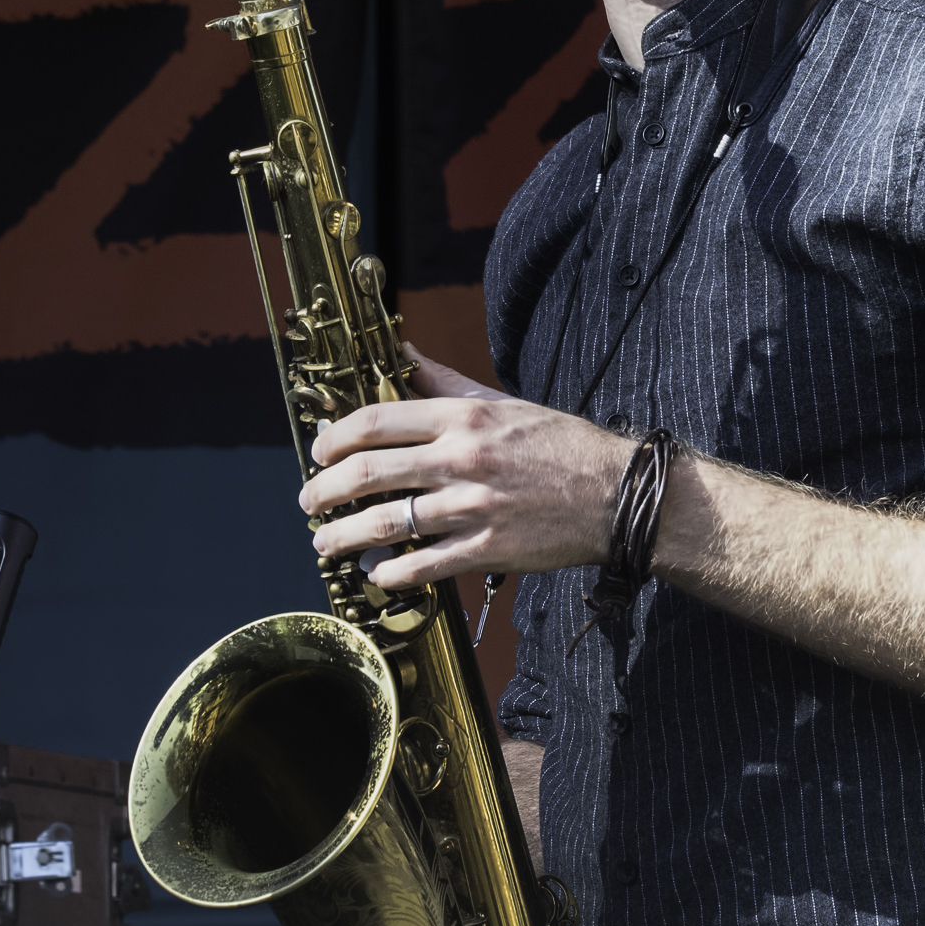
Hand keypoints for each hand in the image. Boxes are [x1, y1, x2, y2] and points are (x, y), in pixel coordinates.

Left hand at [298, 344, 631, 593]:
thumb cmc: (558, 444)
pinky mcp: (490, 549)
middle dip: (324, 490)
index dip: (334, 437)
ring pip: (388, 523)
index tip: (318, 450)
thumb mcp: (500, 401)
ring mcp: (474, 508)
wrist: (616, 493)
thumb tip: (402, 352)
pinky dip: (392, 572)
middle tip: (308, 501)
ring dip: (344, 536)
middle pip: (369, 473)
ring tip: (325, 543)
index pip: (376, 421)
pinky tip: (375, 573)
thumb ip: (444, 382)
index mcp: (462, 419)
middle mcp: (461, 460)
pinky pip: (426, 565)